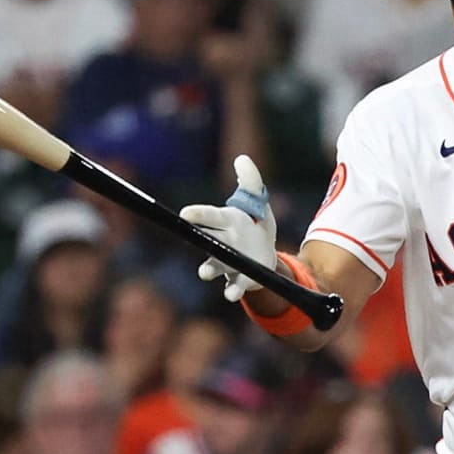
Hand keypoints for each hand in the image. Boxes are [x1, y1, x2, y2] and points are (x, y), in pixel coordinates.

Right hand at [179, 155, 276, 301]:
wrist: (267, 253)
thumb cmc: (256, 223)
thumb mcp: (258, 201)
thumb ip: (251, 181)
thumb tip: (242, 158)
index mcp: (227, 221)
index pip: (210, 216)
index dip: (198, 214)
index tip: (185, 213)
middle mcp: (221, 242)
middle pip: (205, 239)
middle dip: (196, 237)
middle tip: (188, 234)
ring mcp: (227, 263)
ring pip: (211, 266)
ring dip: (207, 269)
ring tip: (204, 272)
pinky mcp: (238, 279)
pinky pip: (232, 287)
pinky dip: (231, 291)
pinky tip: (231, 294)